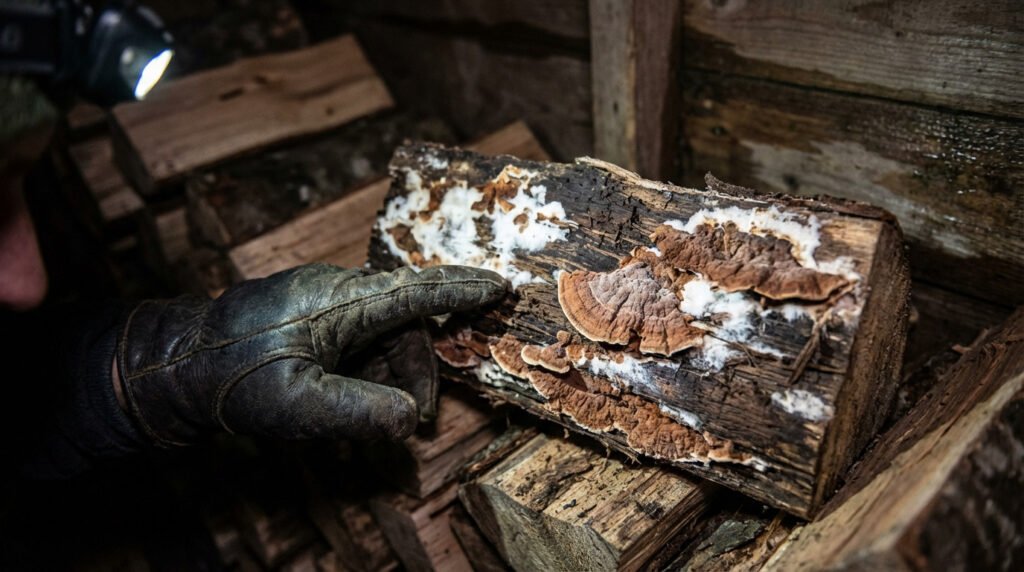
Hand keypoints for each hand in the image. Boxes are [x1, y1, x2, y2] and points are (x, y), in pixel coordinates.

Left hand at [115, 264, 506, 445]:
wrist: (173, 366)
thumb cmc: (233, 381)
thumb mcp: (301, 406)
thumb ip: (363, 412)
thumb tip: (409, 418)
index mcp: (340, 301)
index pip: (416, 290)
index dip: (463, 290)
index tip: (500, 286)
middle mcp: (334, 291)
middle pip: (401, 323)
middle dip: (415, 371)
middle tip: (416, 419)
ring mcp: (318, 301)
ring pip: (378, 334)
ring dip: (388, 377)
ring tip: (378, 422)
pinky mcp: (305, 315)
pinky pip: (352, 338)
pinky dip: (362, 372)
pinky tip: (351, 405)